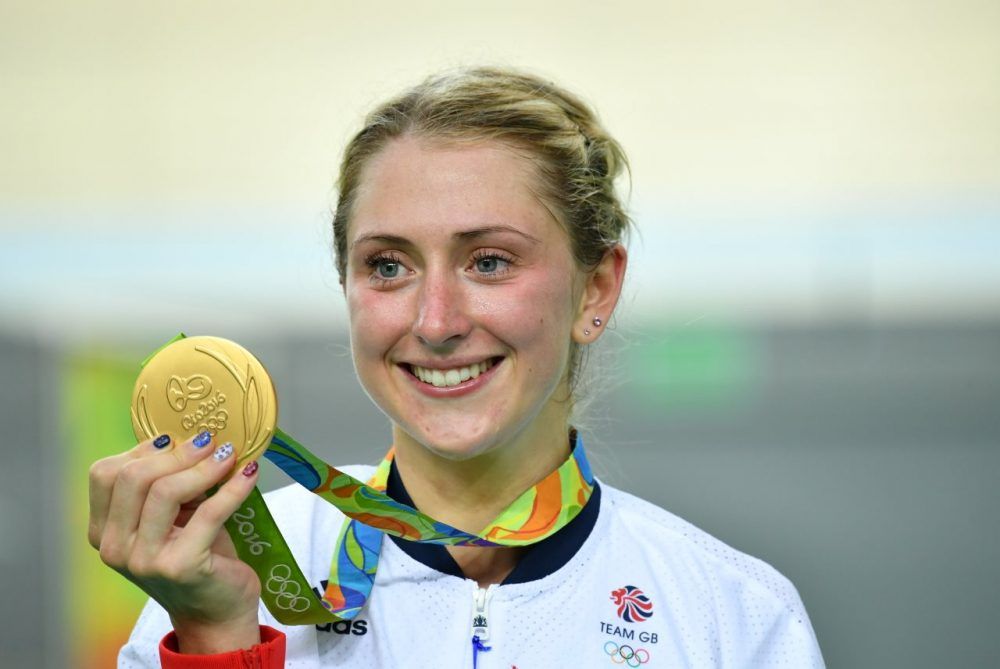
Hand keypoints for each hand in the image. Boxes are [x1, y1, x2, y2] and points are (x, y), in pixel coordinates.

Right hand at [88, 432, 262, 653]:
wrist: (215, 610)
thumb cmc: (194, 555)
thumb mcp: (170, 518)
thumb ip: (165, 484)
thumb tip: (191, 436)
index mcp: (104, 531)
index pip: (104, 475)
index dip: (141, 450)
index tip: (174, 439)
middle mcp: (116, 548)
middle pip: (134, 478)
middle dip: (175, 454)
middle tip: (208, 441)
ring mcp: (144, 560)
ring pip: (165, 492)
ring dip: (203, 466)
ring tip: (229, 455)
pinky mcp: (181, 566)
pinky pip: (208, 512)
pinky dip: (232, 487)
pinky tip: (249, 473)